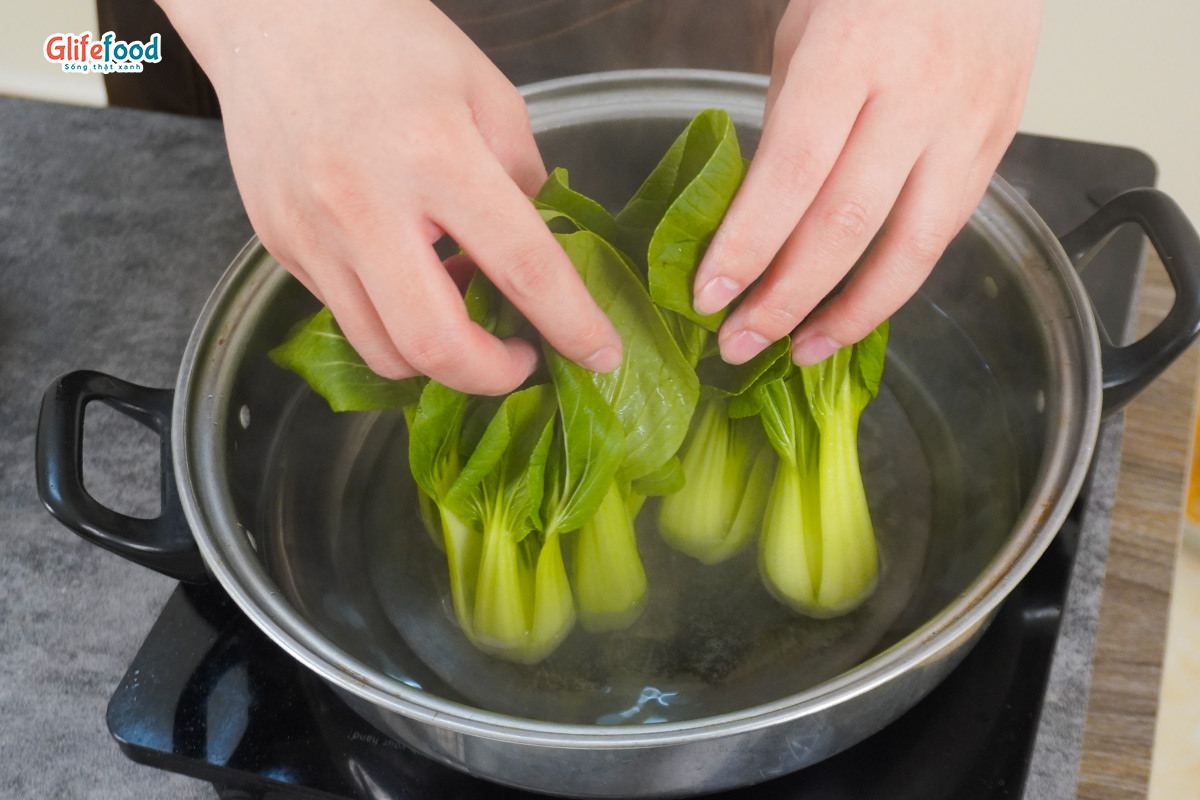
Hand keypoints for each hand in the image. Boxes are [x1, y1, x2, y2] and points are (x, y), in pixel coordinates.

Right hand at [159, 0, 622, 393]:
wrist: (273, 15)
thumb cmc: (388, 38)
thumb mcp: (484, 90)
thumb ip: (521, 176)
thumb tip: (540, 248)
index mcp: (436, 153)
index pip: (521, 265)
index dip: (571, 324)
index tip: (599, 355)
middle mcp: (365, 203)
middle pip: (435, 343)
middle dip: (492, 377)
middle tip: (521, 361)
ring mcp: (312, 232)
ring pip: (382, 351)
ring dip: (438, 358)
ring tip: (462, 312)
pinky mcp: (280, 245)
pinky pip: (345, 315)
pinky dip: (390, 321)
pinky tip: (411, 280)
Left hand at [692, 0, 1042, 364]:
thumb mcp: (804, 32)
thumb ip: (786, 122)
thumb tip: (755, 215)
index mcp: (851, 53)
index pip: (792, 172)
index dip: (748, 245)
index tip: (709, 296)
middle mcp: (916, 94)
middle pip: (846, 223)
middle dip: (785, 298)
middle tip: (737, 343)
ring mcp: (967, 123)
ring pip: (910, 248)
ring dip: (849, 315)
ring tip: (800, 350)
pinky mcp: (998, 143)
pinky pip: (945, 232)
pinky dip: (896, 282)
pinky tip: (855, 309)